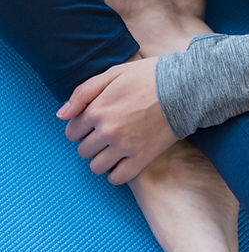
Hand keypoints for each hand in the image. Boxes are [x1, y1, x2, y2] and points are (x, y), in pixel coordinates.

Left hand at [56, 57, 177, 184]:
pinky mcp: (141, 159)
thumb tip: (61, 115)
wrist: (184, 88)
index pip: (72, 131)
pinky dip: (116, 172)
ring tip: (114, 146)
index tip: (93, 121)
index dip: (80, 126)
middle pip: (83, 151)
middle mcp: (107, 131)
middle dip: (90, 142)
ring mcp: (124, 147)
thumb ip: (83, 93)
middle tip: (106, 131)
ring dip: (101, 158)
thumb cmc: (148, 76)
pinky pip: (116, 178)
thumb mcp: (113, 73)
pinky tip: (123, 159)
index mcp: (98, 109)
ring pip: (96, 167)